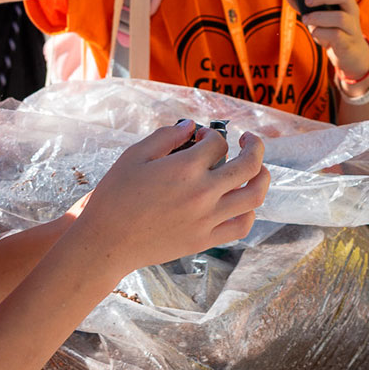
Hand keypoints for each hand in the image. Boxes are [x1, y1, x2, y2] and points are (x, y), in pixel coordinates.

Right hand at [72, 121, 269, 271]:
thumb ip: (166, 136)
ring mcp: (207, 219)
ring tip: (258, 168)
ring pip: (254, 195)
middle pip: (249, 165)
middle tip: (249, 140)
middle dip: (254, 146)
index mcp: (185, 168)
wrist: (105, 243)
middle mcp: (203, 192)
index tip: (201, 138)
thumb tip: (192, 126)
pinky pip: (241, 225)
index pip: (217, 143)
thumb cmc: (115, 196)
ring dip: (263, 177)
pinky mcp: (205, 240)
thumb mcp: (135, 156)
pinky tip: (242, 201)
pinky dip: (249, 211)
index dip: (211, 135)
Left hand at [299, 0, 368, 81]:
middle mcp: (351, 9)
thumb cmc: (333, 29)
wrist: (348, 54)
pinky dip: (321, 32)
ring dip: (319, 17)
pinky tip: (315, 33)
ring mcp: (352, 25)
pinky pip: (336, 35)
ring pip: (340, 17)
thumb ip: (303, 4)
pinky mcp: (348, 41)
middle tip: (307, 1)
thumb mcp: (318, 14)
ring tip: (306, 19)